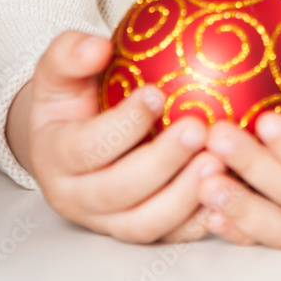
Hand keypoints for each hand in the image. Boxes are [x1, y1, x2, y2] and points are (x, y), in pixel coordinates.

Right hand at [23, 30, 228, 242]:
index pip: (86, 147)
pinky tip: (226, 188)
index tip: (156, 93)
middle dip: (161, 162)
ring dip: (184, 195)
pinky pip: (169, 233)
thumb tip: (98, 47)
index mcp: (54, 156)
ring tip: (218, 161)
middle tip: (197, 129)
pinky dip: (197, 219)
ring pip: (145, 222)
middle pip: (118, 190)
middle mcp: (76, 197)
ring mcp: (106, 220)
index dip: (122, 124)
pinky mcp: (137, 229)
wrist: (70, 138)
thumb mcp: (60, 68)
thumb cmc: (72, 96)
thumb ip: (71, 54)